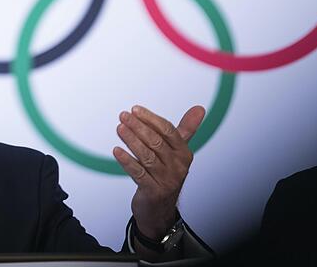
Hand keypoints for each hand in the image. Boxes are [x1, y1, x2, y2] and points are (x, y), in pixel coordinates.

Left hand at [113, 105, 204, 239]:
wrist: (160, 208)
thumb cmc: (167, 174)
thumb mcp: (177, 152)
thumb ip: (186, 129)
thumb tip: (199, 109)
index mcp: (184, 153)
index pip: (168, 131)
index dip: (151, 119)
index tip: (135, 109)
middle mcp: (177, 166)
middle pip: (156, 142)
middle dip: (138, 127)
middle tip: (124, 116)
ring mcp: (166, 179)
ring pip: (146, 156)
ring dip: (131, 140)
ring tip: (120, 128)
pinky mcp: (153, 191)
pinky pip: (138, 173)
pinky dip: (127, 161)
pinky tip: (117, 151)